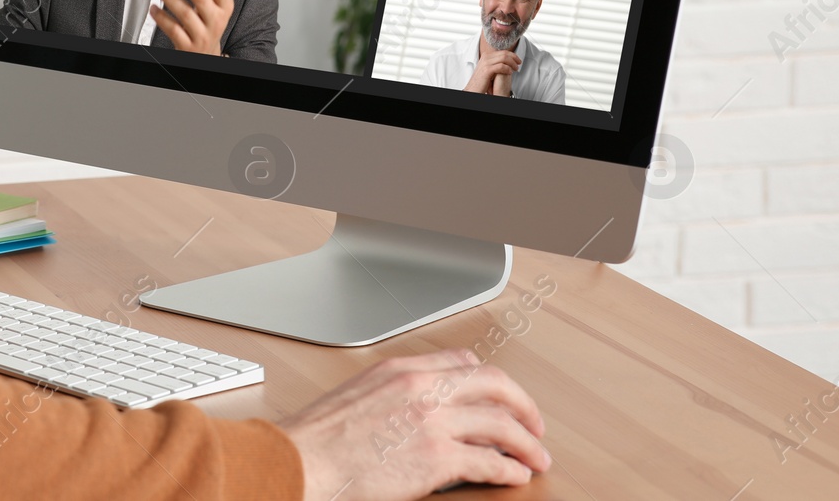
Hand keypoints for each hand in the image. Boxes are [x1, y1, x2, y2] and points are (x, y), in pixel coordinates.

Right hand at [279, 349, 550, 500]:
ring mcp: (432, 421)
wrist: (302, 460)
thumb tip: (423, 408)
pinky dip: (510, 468)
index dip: (490, 382)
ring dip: (526, 442)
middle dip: (523, 405)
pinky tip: (515, 475)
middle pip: (494, 384)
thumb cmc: (319, 437)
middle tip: (534, 425)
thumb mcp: (358, 395)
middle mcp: (422, 387)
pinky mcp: (437, 458)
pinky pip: (490, 461)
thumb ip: (395, 393)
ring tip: (536, 457)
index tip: (500, 397)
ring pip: (501, 423)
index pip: (463, 362)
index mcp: (401, 369)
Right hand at [465, 48, 519, 96]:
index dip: (512, 55)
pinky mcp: (487, 70)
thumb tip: (505, 61)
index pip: (502, 51)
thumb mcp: (487, 69)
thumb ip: (495, 63)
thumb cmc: (481, 81)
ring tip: (516, 69)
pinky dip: (508, 69)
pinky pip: (501, 66)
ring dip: (512, 63)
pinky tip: (510, 73)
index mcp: (486, 56)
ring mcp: (486, 63)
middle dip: (514, 58)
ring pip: (504, 58)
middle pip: (504, 53)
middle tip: (519, 63)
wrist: (473, 88)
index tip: (517, 60)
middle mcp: (486, 57)